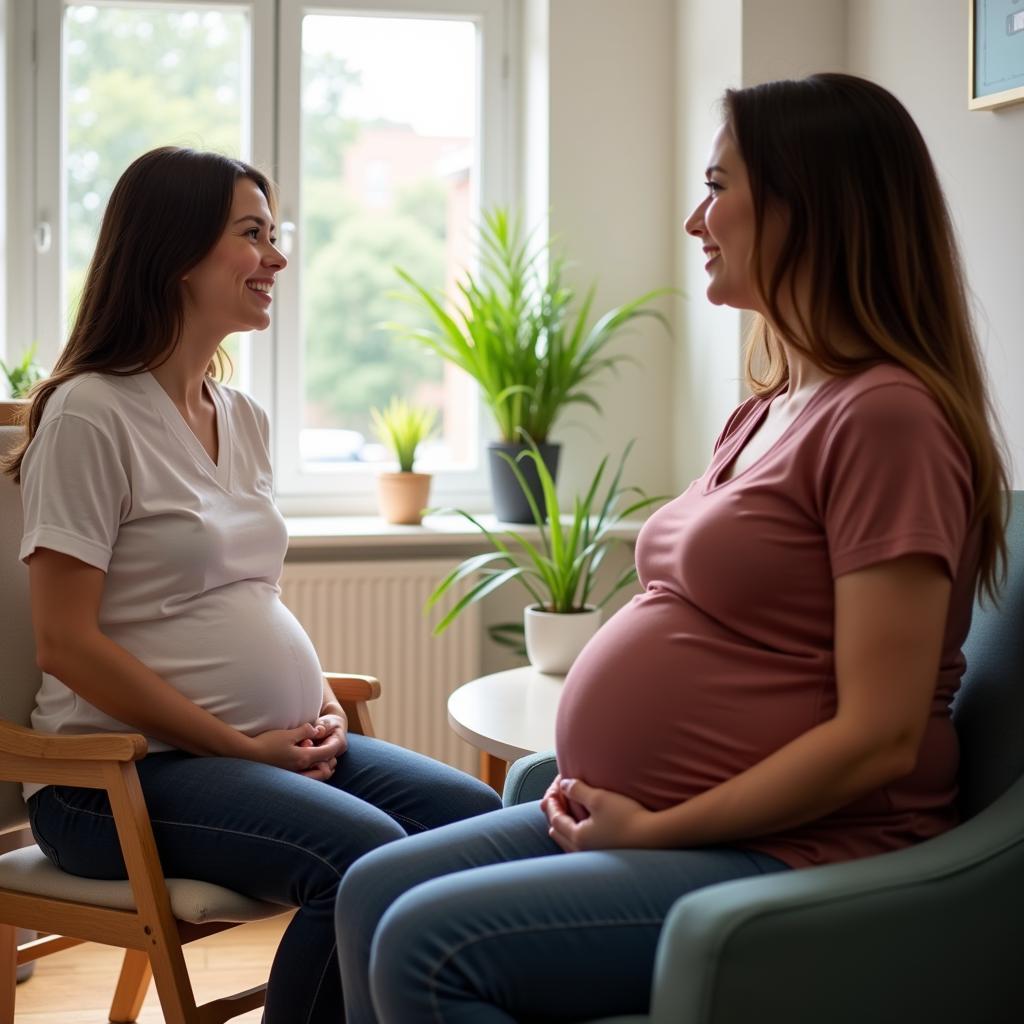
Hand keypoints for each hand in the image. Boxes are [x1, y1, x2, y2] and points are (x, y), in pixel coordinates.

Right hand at [246, 719, 345, 777]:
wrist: (246, 755)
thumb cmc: (266, 742)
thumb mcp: (288, 733)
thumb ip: (304, 731)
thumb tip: (316, 730)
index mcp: (303, 758)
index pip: (326, 755)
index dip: (334, 748)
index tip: (335, 740)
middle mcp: (299, 770)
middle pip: (324, 772)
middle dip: (329, 763)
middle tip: (329, 753)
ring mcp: (292, 776)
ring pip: (314, 778)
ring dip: (319, 769)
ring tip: (318, 758)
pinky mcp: (285, 778)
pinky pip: (303, 779)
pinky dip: (309, 773)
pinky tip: (304, 763)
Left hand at [546, 777, 660, 852]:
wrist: (655, 838)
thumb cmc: (627, 817)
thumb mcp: (599, 798)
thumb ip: (578, 790)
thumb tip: (564, 785)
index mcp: (578, 836)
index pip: (555, 818)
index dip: (551, 803)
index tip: (551, 791)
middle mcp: (582, 850)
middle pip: (558, 833)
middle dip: (554, 815)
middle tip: (552, 802)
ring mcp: (593, 857)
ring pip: (568, 843)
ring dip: (563, 827)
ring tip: (563, 818)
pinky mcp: (605, 859)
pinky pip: (579, 848)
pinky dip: (574, 836)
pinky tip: (583, 832)